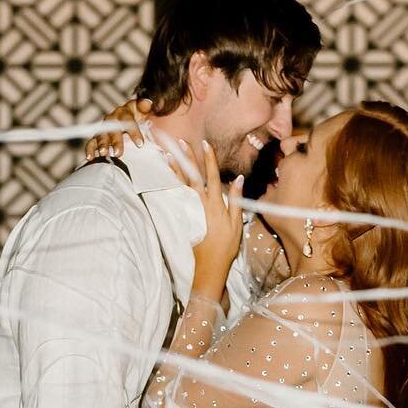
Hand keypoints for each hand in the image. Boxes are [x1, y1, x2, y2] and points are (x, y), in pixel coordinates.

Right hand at [85, 96, 150, 160]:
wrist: (130, 119)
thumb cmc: (138, 117)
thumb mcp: (143, 111)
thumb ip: (145, 107)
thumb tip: (147, 102)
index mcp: (125, 112)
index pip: (128, 121)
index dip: (134, 132)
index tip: (140, 144)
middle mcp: (112, 119)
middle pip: (113, 129)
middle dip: (115, 141)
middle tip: (118, 153)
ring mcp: (104, 128)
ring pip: (101, 135)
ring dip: (102, 145)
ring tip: (104, 154)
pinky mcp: (97, 137)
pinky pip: (92, 142)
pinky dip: (90, 149)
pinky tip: (91, 158)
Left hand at [167, 138, 242, 300]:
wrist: (210, 265)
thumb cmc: (226, 246)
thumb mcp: (236, 223)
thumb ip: (235, 199)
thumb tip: (239, 179)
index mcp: (215, 204)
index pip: (212, 176)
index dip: (209, 159)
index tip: (205, 143)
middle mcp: (201, 204)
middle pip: (193, 176)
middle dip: (187, 158)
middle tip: (180, 142)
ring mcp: (191, 210)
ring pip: (182, 185)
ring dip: (175, 169)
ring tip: (168, 155)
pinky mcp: (185, 216)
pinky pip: (178, 196)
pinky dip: (173, 184)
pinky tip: (169, 176)